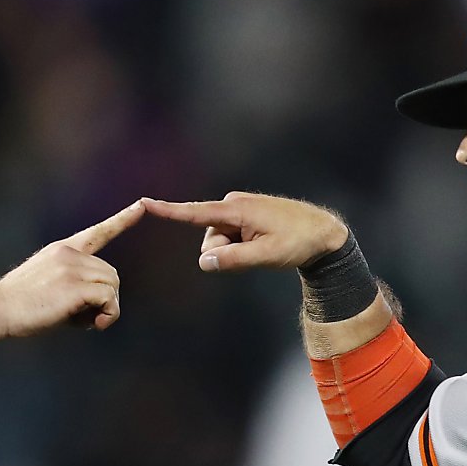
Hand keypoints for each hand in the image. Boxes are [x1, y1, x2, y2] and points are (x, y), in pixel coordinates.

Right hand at [0, 202, 143, 337]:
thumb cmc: (20, 307)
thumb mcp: (48, 286)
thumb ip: (76, 286)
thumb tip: (102, 308)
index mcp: (62, 250)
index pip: (98, 232)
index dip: (122, 220)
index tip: (142, 205)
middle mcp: (69, 253)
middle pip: (111, 273)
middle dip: (105, 298)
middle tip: (87, 318)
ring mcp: (72, 267)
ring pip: (112, 285)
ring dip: (106, 308)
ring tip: (85, 321)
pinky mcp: (75, 286)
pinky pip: (109, 299)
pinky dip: (108, 314)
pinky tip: (93, 324)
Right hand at [140, 192, 347, 272]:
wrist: (323, 233)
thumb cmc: (298, 242)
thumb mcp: (266, 256)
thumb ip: (232, 260)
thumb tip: (203, 262)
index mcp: (236, 210)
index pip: (194, 213)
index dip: (168, 211)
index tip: (143, 203)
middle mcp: (232, 204)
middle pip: (209, 239)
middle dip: (224, 253)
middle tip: (258, 253)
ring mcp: (238, 209)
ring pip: (218, 241)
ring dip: (235, 251)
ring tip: (264, 247)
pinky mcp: (243, 215)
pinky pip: (230, 238)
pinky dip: (241, 246)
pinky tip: (263, 244)